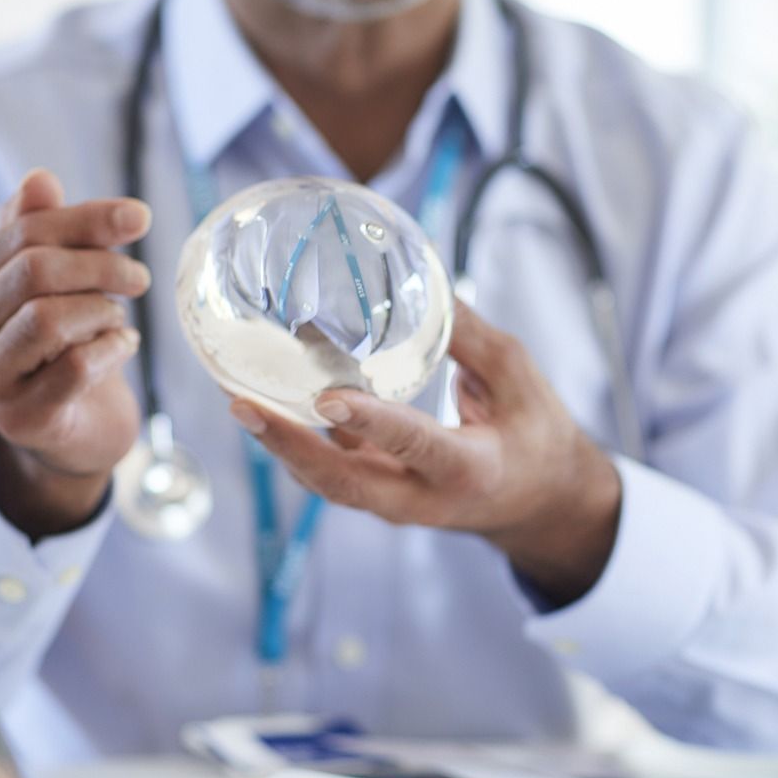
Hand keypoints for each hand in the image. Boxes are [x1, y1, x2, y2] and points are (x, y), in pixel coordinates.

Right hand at [0, 169, 150, 534]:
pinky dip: (112, 348)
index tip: (141, 217)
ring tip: (117, 317)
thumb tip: (40, 178)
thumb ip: (38, 229)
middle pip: (33, 271)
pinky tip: (123, 346)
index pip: (20, 232)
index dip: (86, 220)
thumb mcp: (47, 280)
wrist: (70, 428)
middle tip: (139, 278)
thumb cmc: (57, 341)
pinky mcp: (20, 419)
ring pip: (48, 319)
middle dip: (101, 265)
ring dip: (102, 311)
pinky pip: (75, 367)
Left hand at [229, 300, 621, 603]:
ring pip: (327, 481)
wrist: (541, 507)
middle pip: (343, 481)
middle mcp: (422, 498)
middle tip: (242, 405)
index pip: (414, 445)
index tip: (328, 398)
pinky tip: (264, 401)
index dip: (370, 423)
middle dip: (288, 446)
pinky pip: (331, 470)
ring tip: (237, 400)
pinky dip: (296, 440)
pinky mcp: (379, 492)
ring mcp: (395, 503)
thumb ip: (466, 332)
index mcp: (468, 469)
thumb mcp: (516, 377)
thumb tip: (420, 271)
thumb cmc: (535, 436)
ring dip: (280, 444)